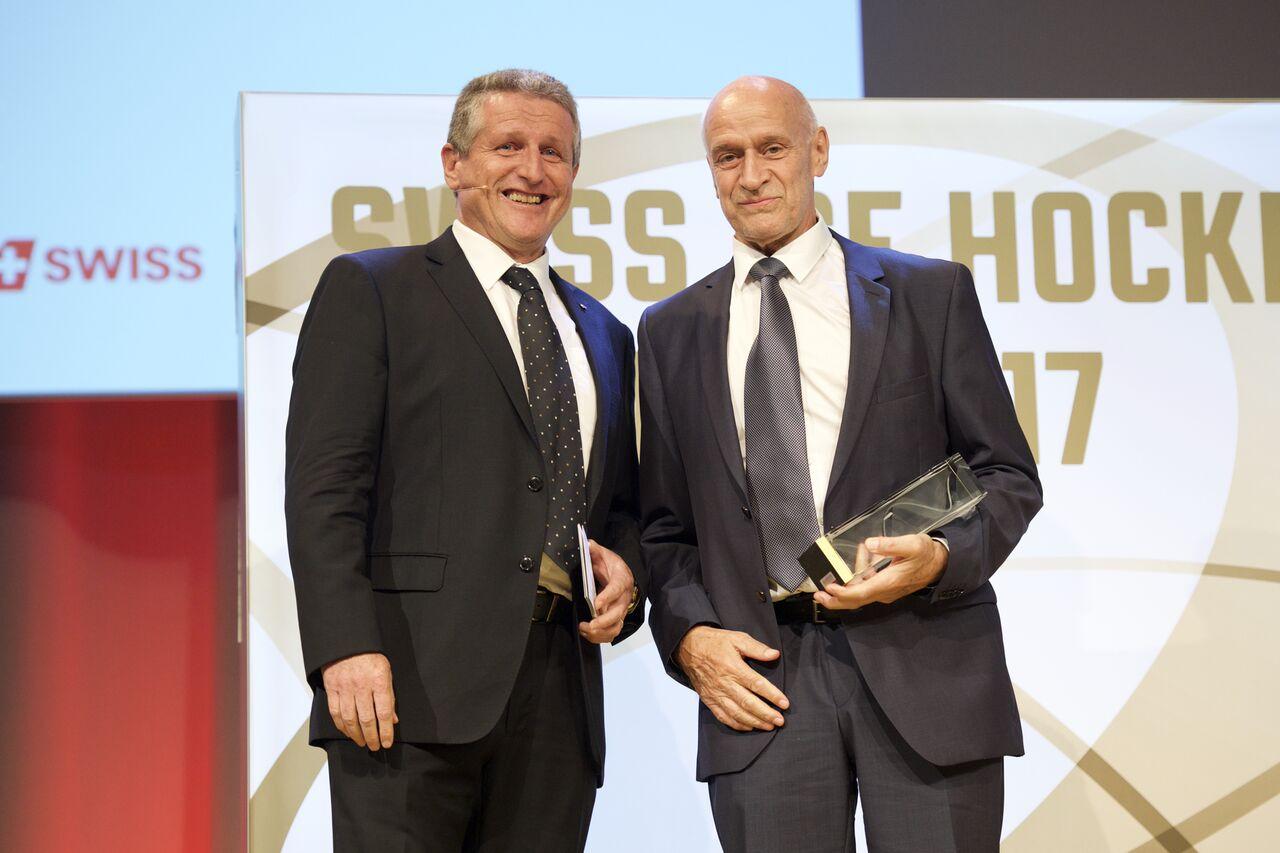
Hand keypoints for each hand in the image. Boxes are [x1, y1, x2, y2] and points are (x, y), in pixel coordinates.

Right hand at [321, 652, 397, 750]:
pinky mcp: (332, 688)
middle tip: (375, 746)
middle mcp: (361, 685)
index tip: (388, 742)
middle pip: (367, 719)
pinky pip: (335, 712)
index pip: (384, 712)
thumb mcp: (386, 672)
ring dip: (356, 734)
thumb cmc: (370, 657)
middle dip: (372, 737)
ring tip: (362, 742)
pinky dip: (341, 726)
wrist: (348, 642)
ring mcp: (345, 687)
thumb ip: (389, 696)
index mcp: (379, 680)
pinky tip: (348, 732)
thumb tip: (393, 719)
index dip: (386, 731)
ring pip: (350, 719)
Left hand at [579, 540, 634, 643]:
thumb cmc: (612, 565)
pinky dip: (599, 637)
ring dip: (600, 633)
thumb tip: (588, 544)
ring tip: (584, 629)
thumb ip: (596, 551)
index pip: (616, 590)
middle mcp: (624, 599)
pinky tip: (586, 633)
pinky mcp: (616, 619)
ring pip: (615, 627)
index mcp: (621, 581)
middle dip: (603, 622)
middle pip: (617, 614)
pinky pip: (611, 633)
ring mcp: (621, 611)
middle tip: (588, 624)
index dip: (607, 597)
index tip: (596, 604)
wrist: (624, 575)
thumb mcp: (605, 555)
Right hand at [675, 626, 788, 731]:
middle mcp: (725, 683)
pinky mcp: (709, 700)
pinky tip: (748, 727)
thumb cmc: (714, 642)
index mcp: (733, 667)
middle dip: (766, 714)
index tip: (784, 703)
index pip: (757, 684)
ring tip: (769, 726)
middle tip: (780, 720)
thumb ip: (756, 648)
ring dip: (754, 722)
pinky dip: (737, 724)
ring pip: (737, 713)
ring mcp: (716, 693)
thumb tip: (774, 654)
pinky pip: (723, 716)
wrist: (688, 647)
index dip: (772, 695)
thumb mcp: (737, 638)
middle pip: (748, 703)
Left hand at [813, 534, 946, 610]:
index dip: (842, 593)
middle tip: (818, 595)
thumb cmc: (926, 554)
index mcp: (888, 582)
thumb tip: (870, 544)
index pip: (860, 593)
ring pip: (860, 595)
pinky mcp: (886, 588)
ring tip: (829, 582)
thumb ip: (890, 544)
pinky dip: (855, 580)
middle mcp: (885, 591)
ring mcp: (885, 591)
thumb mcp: (911, 544)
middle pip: (856, 601)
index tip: (828, 588)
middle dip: (836, 600)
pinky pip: (867, 587)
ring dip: (843, 591)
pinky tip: (856, 564)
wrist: (941, 564)